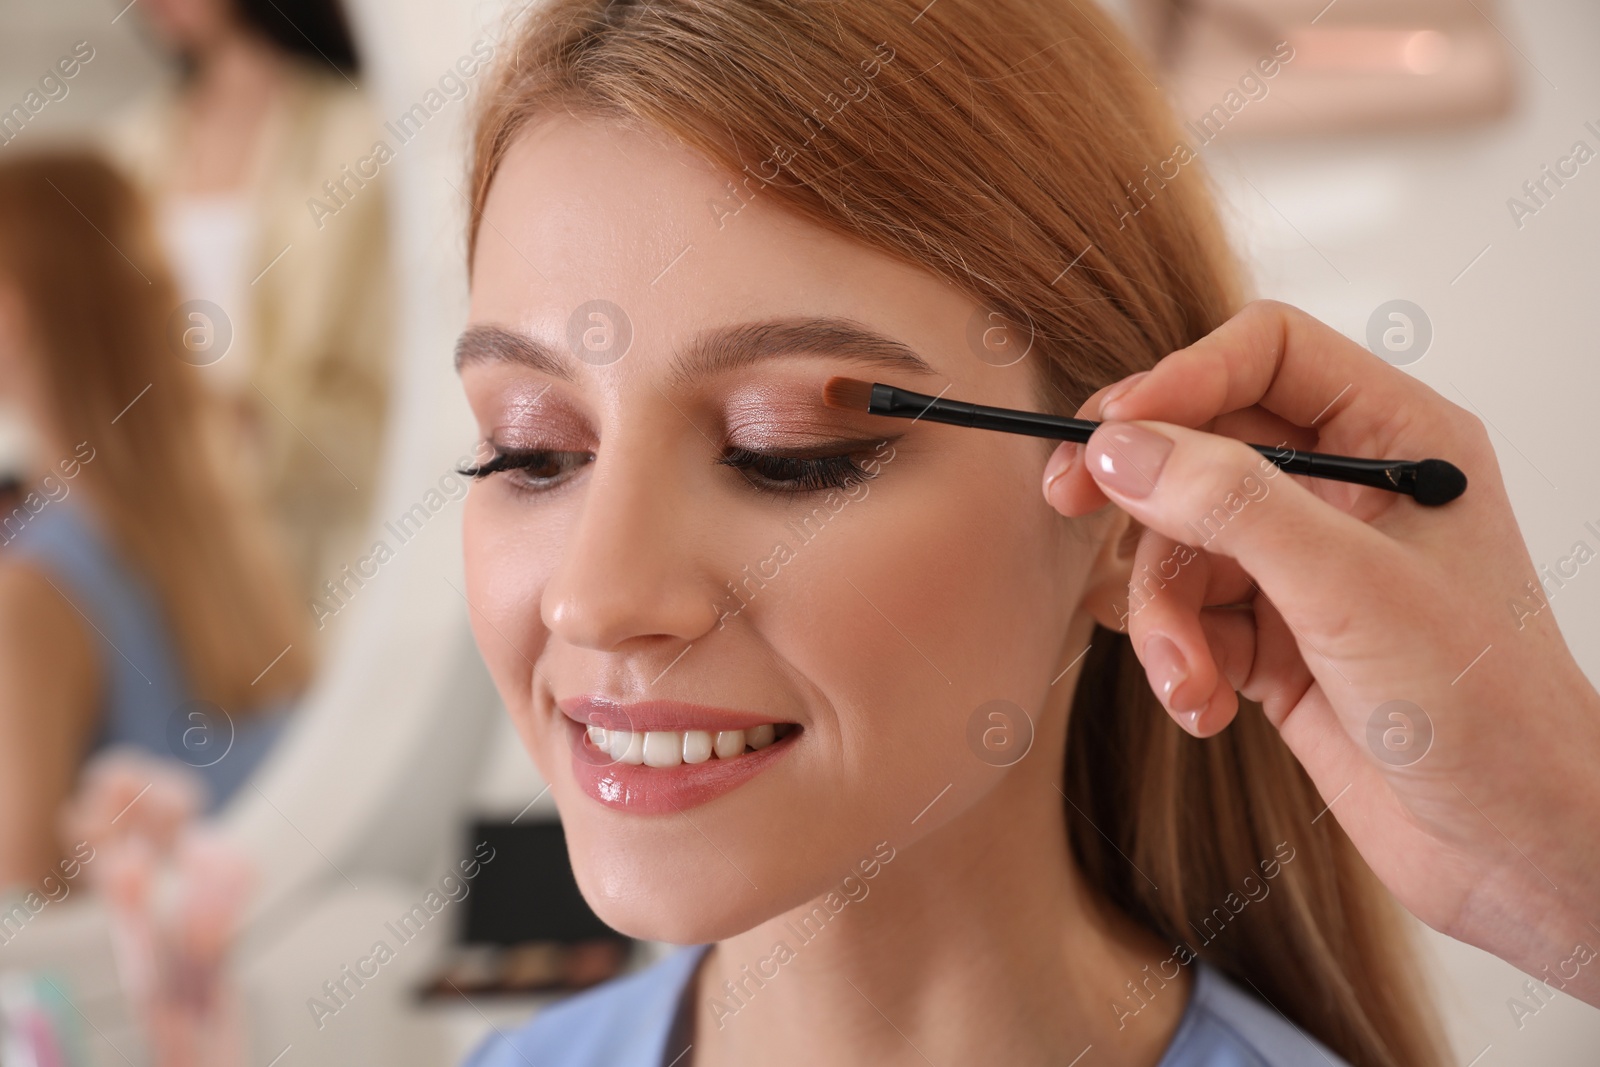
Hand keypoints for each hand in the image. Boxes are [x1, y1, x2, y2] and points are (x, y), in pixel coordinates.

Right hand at [1043, 299, 1599, 1004]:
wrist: (1514, 849)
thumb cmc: (1486, 711)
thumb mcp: (1351, 589)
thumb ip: (1232, 506)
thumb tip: (1122, 448)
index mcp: (1397, 439)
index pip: (1268, 355)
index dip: (1182, 378)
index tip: (1110, 432)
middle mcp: (1346, 491)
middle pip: (1203, 445)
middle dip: (1141, 493)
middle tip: (1068, 501)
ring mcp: (1305, 566)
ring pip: (1181, 542)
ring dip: (1163, 613)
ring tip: (1187, 678)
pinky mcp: (1273, 638)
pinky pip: (1187, 617)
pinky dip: (1177, 661)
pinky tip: (1205, 709)